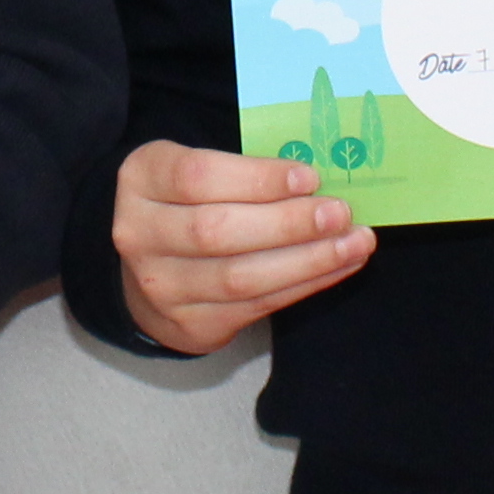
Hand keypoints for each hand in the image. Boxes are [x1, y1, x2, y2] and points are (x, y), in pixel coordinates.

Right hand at [110, 141, 368, 356]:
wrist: (150, 271)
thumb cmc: (188, 205)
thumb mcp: (197, 171)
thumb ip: (244, 171)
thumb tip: (318, 182)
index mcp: (142, 179)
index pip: (197, 177)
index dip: (259, 179)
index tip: (310, 178)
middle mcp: (140, 234)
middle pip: (216, 231)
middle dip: (288, 223)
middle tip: (339, 213)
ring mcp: (161, 286)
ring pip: (240, 276)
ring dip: (308, 260)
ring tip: (354, 242)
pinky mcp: (190, 323)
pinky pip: (257, 305)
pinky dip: (305, 284)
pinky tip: (338, 266)